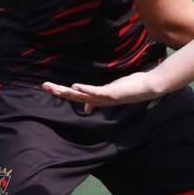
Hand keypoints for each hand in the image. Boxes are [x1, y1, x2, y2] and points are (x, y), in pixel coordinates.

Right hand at [42, 71, 160, 107]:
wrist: (149, 87)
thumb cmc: (131, 88)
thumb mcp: (111, 92)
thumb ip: (98, 97)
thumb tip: (86, 108)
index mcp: (99, 99)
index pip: (78, 98)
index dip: (64, 94)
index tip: (51, 89)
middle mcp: (100, 100)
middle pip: (76, 97)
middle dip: (60, 92)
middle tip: (44, 86)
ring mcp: (106, 98)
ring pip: (83, 96)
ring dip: (69, 92)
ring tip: (55, 88)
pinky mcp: (113, 93)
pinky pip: (97, 92)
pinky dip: (86, 90)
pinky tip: (76, 86)